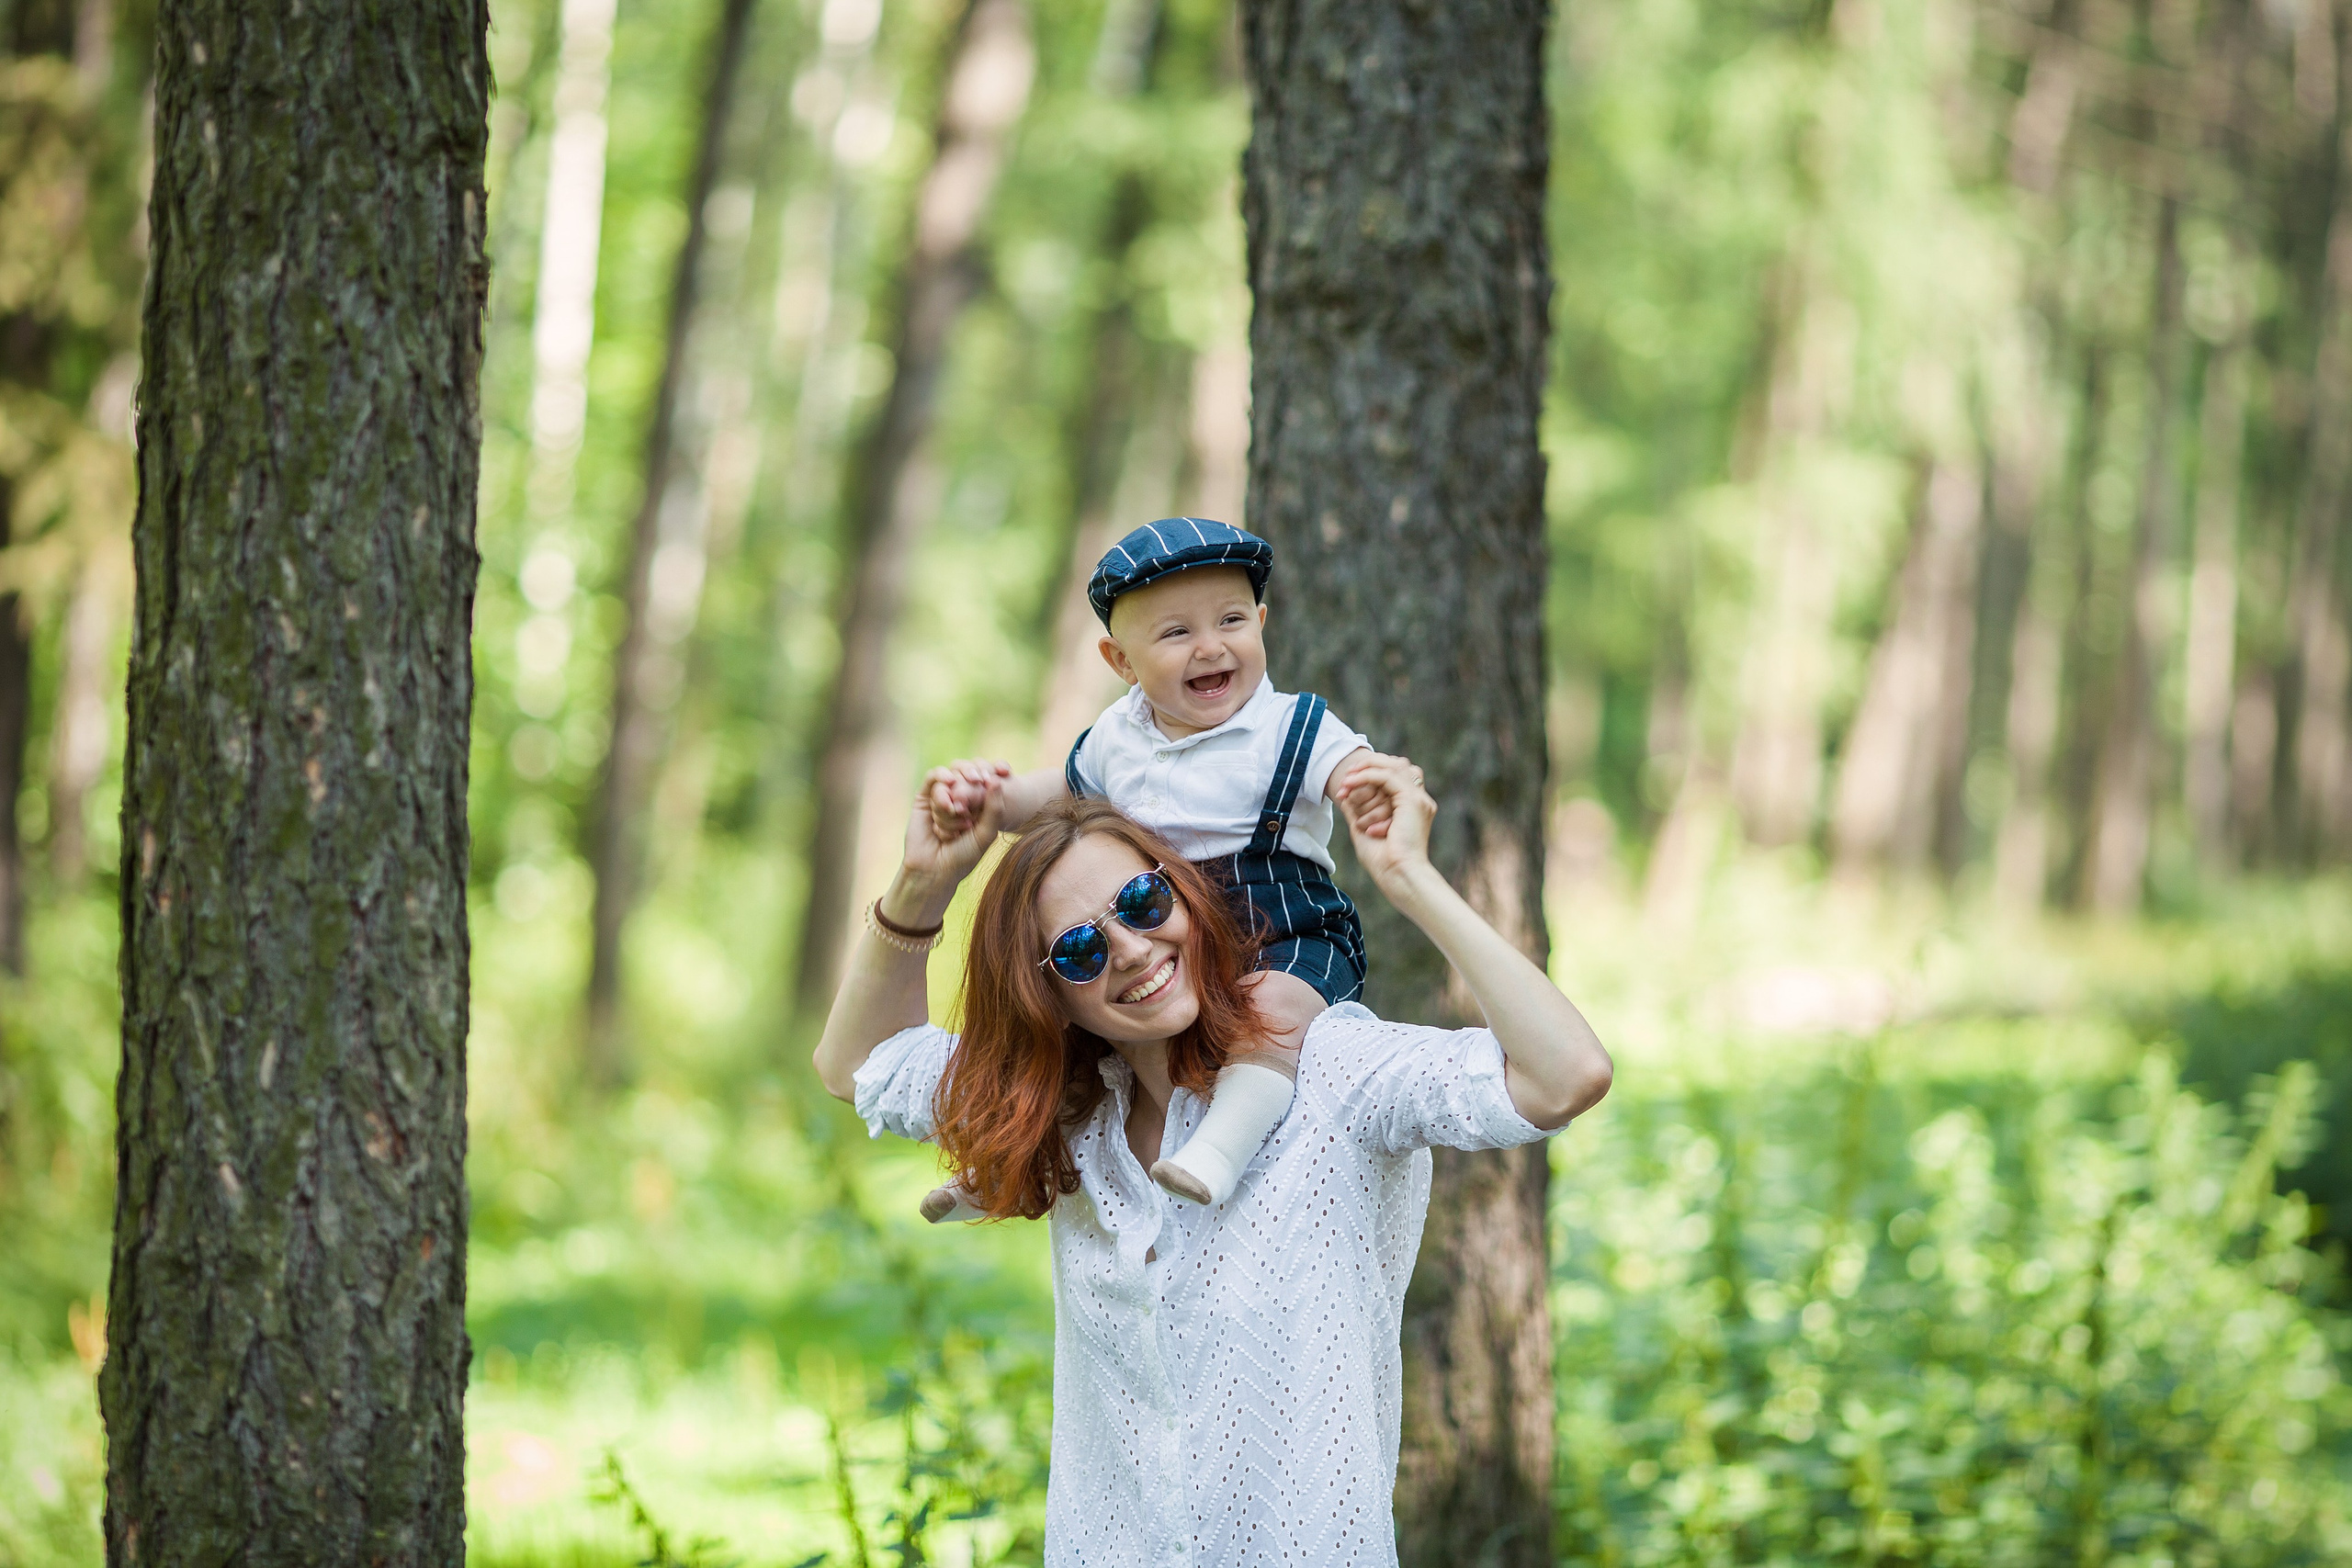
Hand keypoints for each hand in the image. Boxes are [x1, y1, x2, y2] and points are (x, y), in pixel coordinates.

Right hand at [890, 767, 1005, 922]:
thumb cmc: (964, 855)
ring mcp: (942, 797)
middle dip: (975, 773)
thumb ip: (994, 808)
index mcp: (979, 804)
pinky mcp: (924, 798)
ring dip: (956, 792)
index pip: (988, 778)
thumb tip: (996, 780)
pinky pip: (933, 779)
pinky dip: (941, 779)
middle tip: (980, 779)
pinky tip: (949, 785)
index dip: (995, 770)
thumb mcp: (986, 833)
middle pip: (968, 771)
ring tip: (958, 812)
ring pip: (951, 777)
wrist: (934, 869)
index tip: (1005, 771)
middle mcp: (960, 798)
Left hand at [1335, 753, 1433, 893]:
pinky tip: (1350, 783)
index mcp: (1411, 807)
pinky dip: (1367, 776)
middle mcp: (1418, 800)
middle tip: (1347, 776)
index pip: (1396, 775)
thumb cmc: (1382, 861)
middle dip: (1370, 764)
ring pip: (1394, 765)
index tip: (1346, 785)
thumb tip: (1343, 796)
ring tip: (1347, 778)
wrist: (1397, 874)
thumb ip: (1356, 811)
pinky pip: (1387, 777)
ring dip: (1367, 768)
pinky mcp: (1412, 800)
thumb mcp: (1363, 828)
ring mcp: (1418, 799)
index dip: (1372, 772)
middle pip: (1399, 764)